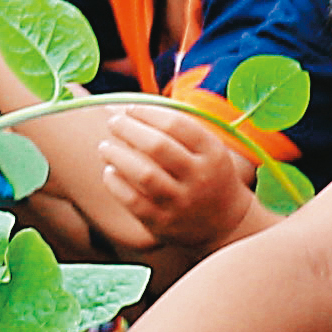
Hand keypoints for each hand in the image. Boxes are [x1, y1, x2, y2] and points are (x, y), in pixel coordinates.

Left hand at [100, 104, 255, 248]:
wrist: (226, 222)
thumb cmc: (207, 173)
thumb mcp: (207, 148)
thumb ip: (175, 127)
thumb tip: (125, 107)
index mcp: (212, 153)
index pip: (176, 124)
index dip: (147, 113)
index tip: (131, 109)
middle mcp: (199, 177)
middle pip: (157, 146)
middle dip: (128, 129)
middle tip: (113, 123)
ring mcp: (181, 202)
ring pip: (143, 174)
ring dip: (118, 155)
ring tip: (105, 147)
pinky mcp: (163, 223)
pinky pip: (132, 201)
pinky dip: (115, 183)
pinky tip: (110, 171)